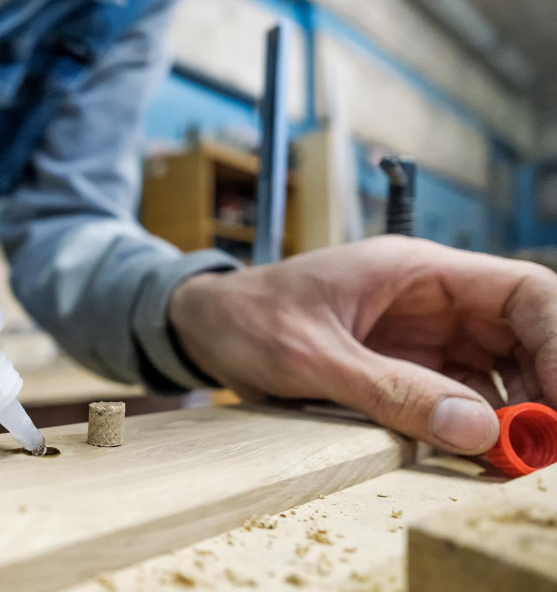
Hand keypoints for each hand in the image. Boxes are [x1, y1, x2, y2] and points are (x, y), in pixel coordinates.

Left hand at [170, 236, 556, 454]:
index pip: (523, 291)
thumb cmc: (248, 318)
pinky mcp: (403, 367)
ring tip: (511, 456)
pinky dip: (474, 425)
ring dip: (513, 413)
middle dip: (544, 387)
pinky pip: (458, 395)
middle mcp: (430, 300)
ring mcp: (420, 335)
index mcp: (415, 270)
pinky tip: (475, 453)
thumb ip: (390, 390)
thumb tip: (478, 429)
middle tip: (542, 445)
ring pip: (498, 371)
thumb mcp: (312, 357)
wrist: (204, 326)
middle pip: (522, 335)